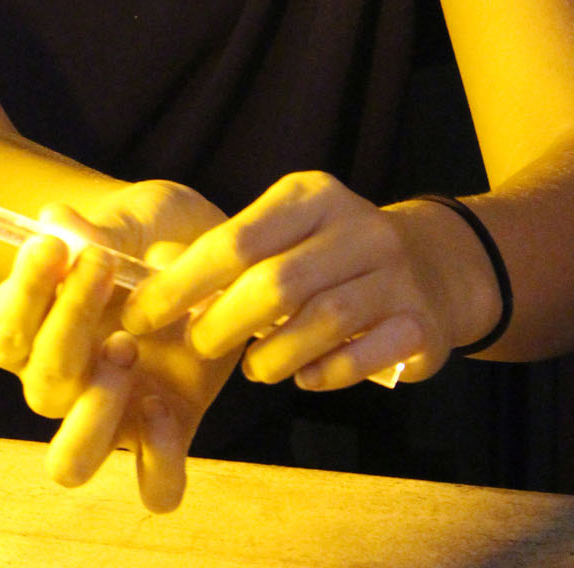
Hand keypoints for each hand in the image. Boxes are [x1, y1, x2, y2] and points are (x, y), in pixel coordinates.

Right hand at [0, 180, 231, 509]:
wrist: (220, 256)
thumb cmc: (158, 233)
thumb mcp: (138, 218)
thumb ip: (104, 228)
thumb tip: (56, 222)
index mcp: (39, 326)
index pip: (4, 330)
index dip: (20, 294)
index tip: (52, 246)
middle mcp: (65, 380)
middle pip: (40, 386)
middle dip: (67, 324)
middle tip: (104, 265)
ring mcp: (115, 414)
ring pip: (72, 461)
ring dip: (91, 416)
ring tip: (126, 350)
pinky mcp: (168, 435)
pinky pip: (156, 485)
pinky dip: (158, 459)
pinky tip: (163, 406)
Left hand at [121, 172, 483, 391]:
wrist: (431, 265)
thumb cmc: (329, 251)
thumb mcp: (284, 230)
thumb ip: (228, 253)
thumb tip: (149, 281)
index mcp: (310, 195)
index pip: (236, 240)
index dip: (183, 283)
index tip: (142, 314)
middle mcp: (356, 226)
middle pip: (277, 283)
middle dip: (226, 322)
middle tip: (199, 346)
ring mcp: (394, 274)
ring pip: (323, 320)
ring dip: (276, 354)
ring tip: (255, 368)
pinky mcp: (421, 322)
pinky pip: (367, 354)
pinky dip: (330, 371)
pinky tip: (307, 377)